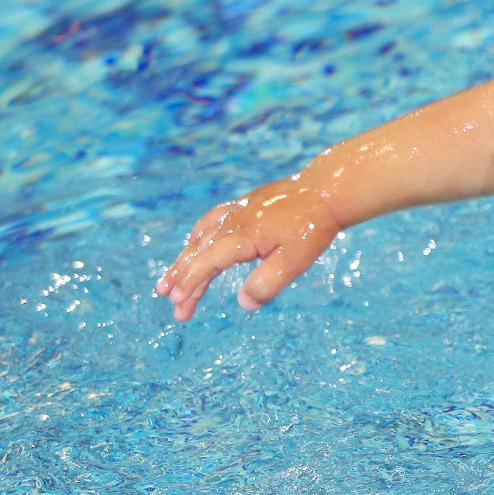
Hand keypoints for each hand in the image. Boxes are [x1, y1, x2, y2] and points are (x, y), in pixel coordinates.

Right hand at [155, 178, 340, 320]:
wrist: (326, 191)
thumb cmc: (312, 228)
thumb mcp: (295, 261)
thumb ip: (267, 283)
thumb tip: (243, 303)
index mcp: (242, 236)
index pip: (206, 263)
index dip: (190, 283)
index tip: (178, 303)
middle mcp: (232, 221)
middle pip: (198, 252)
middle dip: (182, 278)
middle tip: (168, 299)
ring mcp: (236, 211)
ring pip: (201, 237)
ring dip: (185, 259)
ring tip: (170, 280)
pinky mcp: (243, 205)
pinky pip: (210, 222)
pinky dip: (197, 238)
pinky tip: (194, 245)